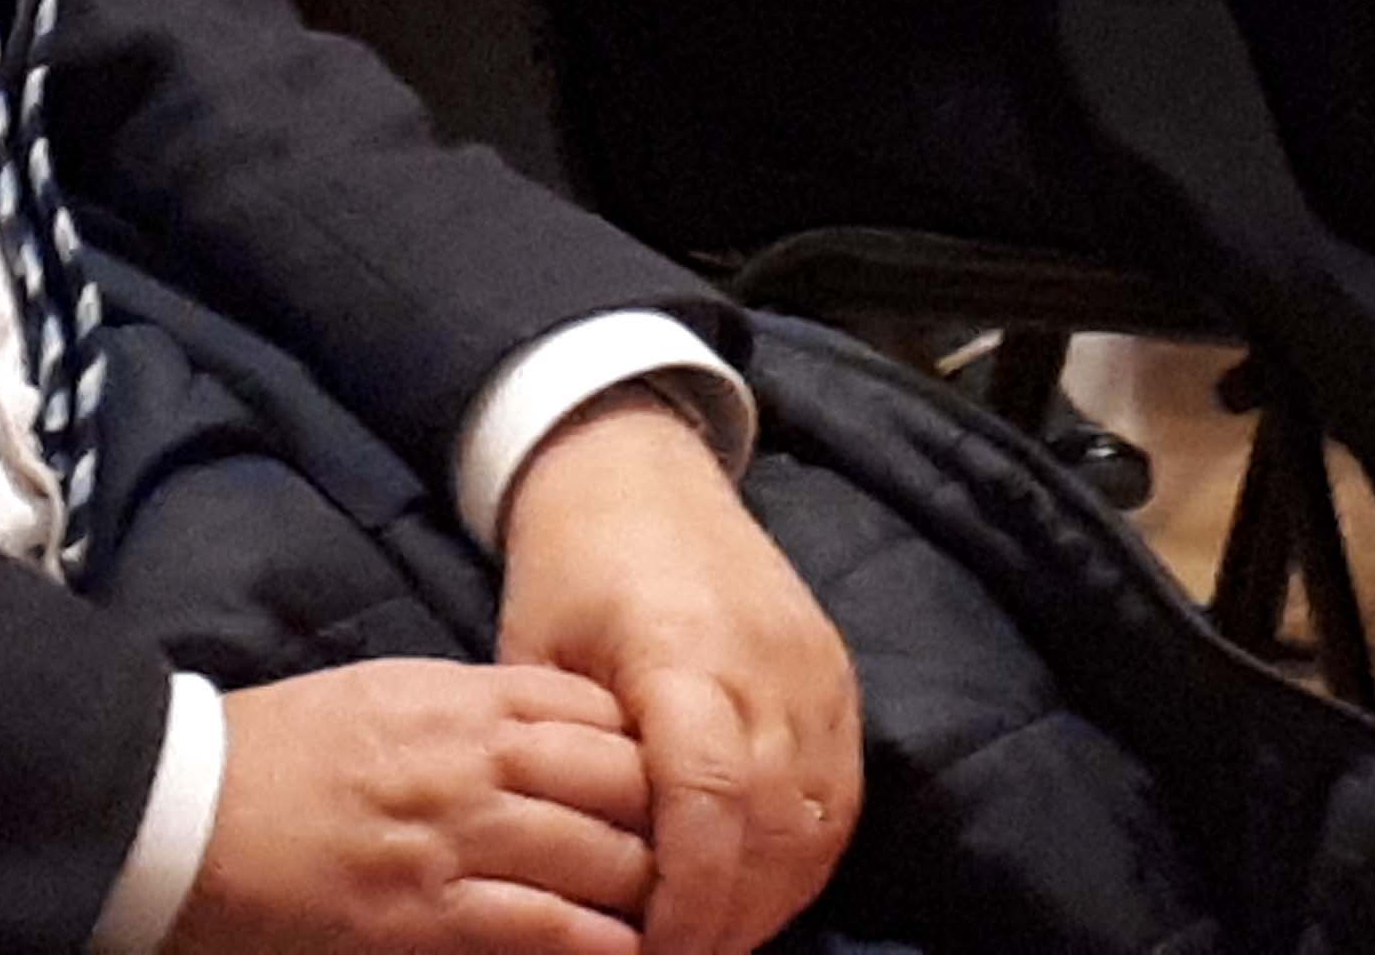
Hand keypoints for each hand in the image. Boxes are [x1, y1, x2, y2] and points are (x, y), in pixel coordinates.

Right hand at [168, 659, 653, 954]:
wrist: (185, 808)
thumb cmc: (280, 750)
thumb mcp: (387, 693)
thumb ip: (474, 708)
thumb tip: (550, 726)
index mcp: (463, 697)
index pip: (600, 710)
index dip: (655, 748)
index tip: (680, 780)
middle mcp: (473, 760)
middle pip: (621, 781)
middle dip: (672, 821)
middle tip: (706, 857)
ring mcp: (453, 839)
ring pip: (601, 857)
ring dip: (651, 891)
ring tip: (683, 914)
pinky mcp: (425, 916)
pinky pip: (544, 930)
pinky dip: (598, 944)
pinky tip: (630, 953)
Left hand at [496, 393, 858, 954]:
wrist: (639, 467)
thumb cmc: (568, 565)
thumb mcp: (533, 657)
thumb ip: (562, 764)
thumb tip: (567, 885)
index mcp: (680, 648)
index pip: (708, 797)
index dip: (687, 894)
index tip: (650, 952)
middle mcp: (766, 661)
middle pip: (772, 826)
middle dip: (729, 917)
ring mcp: (814, 668)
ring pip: (818, 821)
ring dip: (769, 898)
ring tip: (712, 940)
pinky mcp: (837, 675)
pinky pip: (841, 794)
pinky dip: (803, 856)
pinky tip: (754, 891)